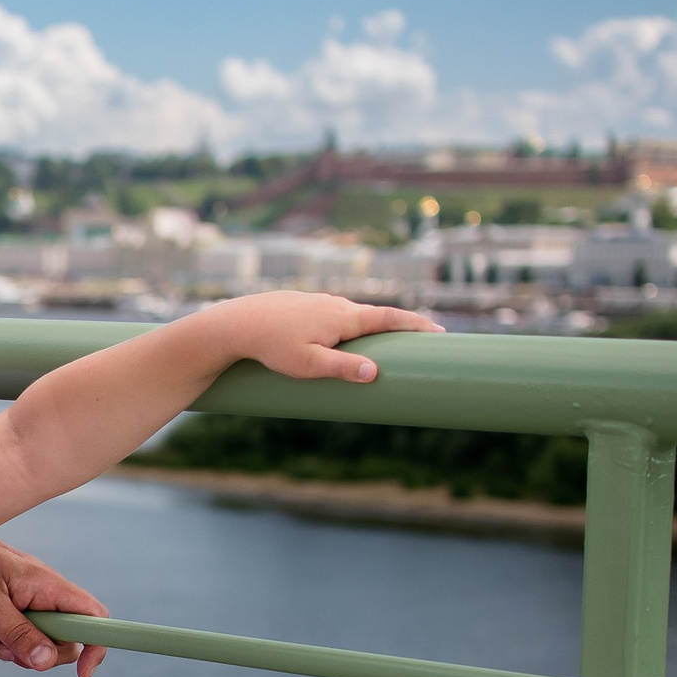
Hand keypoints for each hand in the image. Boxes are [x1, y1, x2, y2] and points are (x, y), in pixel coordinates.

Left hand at [0, 534, 109, 676]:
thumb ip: (18, 633)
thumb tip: (46, 662)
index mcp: (50, 588)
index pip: (93, 616)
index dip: (96, 646)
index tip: (82, 674)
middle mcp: (46, 599)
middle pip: (61, 644)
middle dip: (31, 654)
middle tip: (2, 643)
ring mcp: (30, 609)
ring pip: (31, 649)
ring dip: (3, 647)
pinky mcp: (13, 617)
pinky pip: (10, 645)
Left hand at [202, 293, 441, 383]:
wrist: (236, 324)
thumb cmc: (271, 347)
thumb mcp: (308, 365)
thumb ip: (342, 369)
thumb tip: (375, 374)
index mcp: (344, 317)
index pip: (391, 319)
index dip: (417, 326)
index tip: (440, 332)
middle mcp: (336, 304)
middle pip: (377, 316)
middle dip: (400, 327)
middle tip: (424, 340)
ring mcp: (319, 302)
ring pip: (353, 316)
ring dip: (372, 327)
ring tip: (388, 345)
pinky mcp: (304, 306)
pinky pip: (334, 316)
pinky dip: (349, 326)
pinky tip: (345, 338)